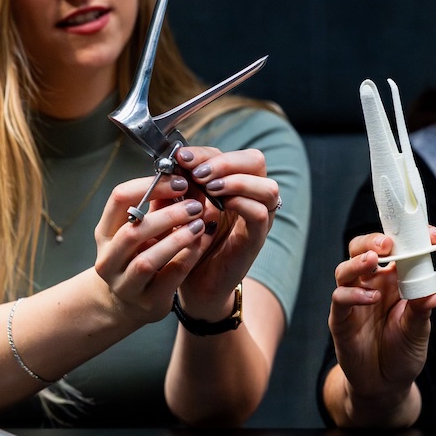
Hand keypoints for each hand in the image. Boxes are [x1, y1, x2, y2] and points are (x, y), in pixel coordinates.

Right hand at [93, 173, 210, 327]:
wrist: (130, 302)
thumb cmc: (139, 255)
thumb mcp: (143, 229)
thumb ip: (159, 205)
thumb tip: (184, 172)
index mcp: (106, 232)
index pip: (120, 198)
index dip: (151, 185)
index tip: (180, 181)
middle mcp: (108, 258)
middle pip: (133, 231)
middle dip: (168, 215)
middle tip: (196, 204)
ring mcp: (124, 284)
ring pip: (147, 260)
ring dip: (177, 239)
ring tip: (200, 224)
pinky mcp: (146, 302)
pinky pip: (168, 278)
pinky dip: (187, 258)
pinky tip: (202, 244)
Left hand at [174, 145, 279, 320]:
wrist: (191, 282)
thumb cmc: (186, 242)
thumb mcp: (177, 209)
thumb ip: (176, 188)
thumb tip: (168, 165)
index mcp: (232, 185)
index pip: (229, 154)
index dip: (205, 153)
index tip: (181, 158)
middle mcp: (250, 197)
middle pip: (255, 161)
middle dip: (225, 162)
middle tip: (198, 174)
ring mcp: (257, 218)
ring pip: (267, 187)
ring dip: (237, 181)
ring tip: (209, 188)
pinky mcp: (256, 239)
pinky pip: (261, 214)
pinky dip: (242, 203)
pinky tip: (220, 205)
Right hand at [328, 228, 435, 404]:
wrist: (385, 385)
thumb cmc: (403, 352)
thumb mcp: (418, 331)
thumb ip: (421, 310)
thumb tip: (434, 293)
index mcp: (394, 280)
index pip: (398, 249)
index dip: (413, 238)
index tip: (434, 235)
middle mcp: (371, 284)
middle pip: (362, 249)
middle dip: (372, 240)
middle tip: (387, 243)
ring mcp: (353, 299)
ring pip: (346, 269)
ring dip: (358, 262)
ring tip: (373, 261)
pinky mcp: (340, 318)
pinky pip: (340, 298)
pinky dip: (353, 295)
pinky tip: (371, 299)